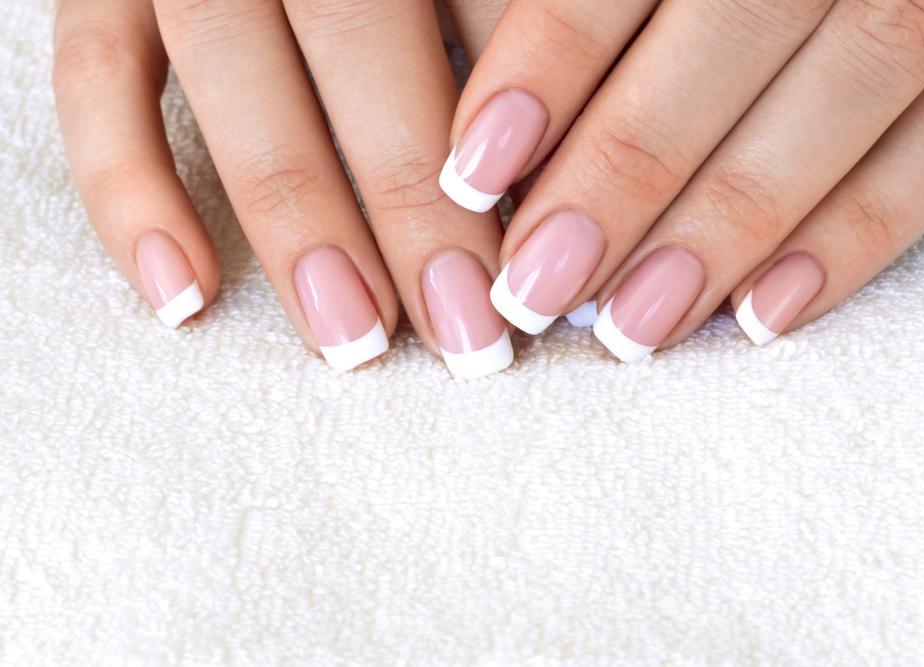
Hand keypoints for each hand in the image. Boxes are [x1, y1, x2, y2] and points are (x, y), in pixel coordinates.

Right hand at [53, 0, 513, 377]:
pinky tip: (184, 296)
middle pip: (359, 43)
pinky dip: (128, 190)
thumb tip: (546, 196)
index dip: (515, 144)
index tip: (542, 263)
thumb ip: (497, 38)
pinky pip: (94, 77)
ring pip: (229, 61)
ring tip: (352, 340)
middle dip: (417, 203)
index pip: (480, 14)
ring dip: (295, 218)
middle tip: (469, 333)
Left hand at [442, 0, 923, 360]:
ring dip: (737, 223)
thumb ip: (593, 11)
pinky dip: (865, 229)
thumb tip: (492, 141)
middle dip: (634, 167)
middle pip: (745, 23)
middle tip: (541, 284)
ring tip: (635, 325)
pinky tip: (765, 314)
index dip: (555, 59)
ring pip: (860, 82)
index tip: (474, 170)